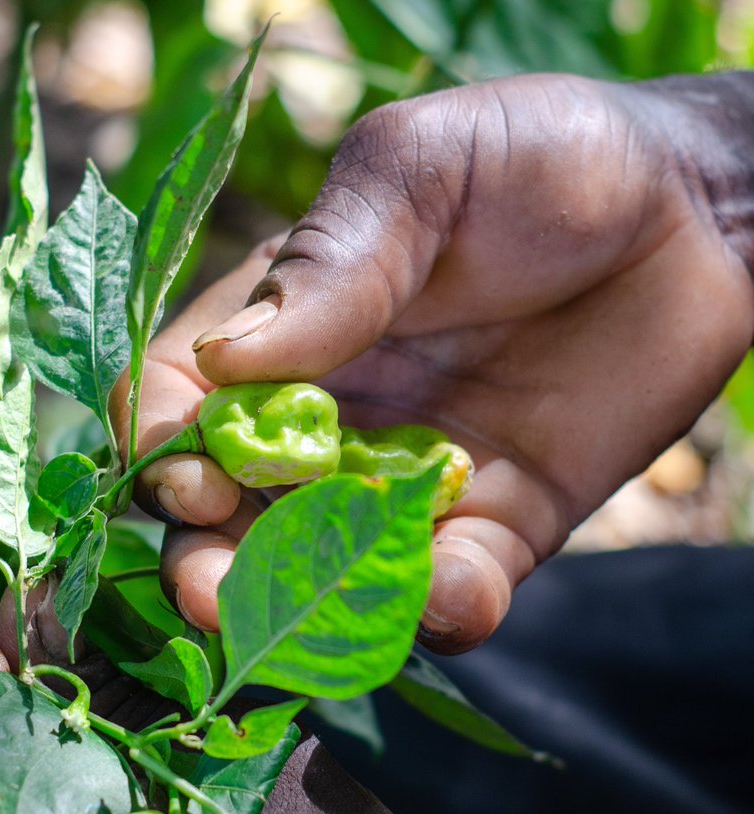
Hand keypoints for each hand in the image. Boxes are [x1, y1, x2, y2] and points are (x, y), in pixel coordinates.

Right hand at [113, 72, 753, 653]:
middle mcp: (323, 419)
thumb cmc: (537, 160)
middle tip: (210, 590)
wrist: (694, 209)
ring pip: (324, 572)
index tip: (183, 470)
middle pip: (229, 513)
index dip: (160, 442)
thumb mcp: (417, 171)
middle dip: (206, 559)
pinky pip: (449, 591)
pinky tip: (451, 594)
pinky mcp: (493, 525)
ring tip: (311, 613)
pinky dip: (441, 610)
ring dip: (304, 608)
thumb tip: (227, 360)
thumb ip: (328, 261)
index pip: (179, 400)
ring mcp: (402, 483)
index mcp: (278, 330)